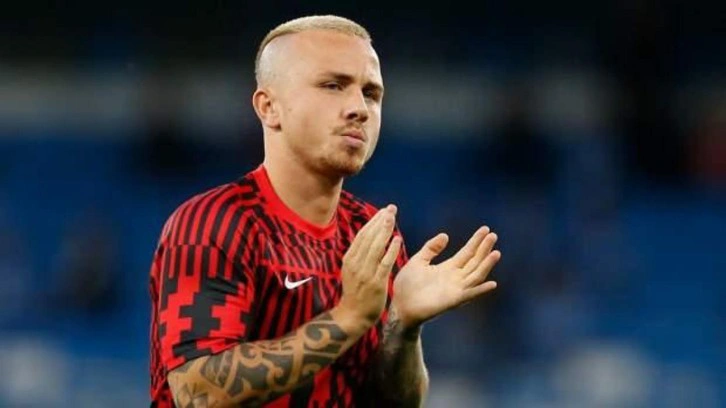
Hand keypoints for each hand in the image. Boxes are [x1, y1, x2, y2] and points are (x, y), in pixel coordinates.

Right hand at [337, 205, 401, 328]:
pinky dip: (390, 250)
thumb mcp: (352, 270)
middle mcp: (355, 263)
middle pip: (368, 237)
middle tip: (391, 208)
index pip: (362, 235)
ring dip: (385, 231)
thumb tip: (368, 237)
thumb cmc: (356, 292)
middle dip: (380, 221)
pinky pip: (384, 263)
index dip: (373, 221)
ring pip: (375, 247)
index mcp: (349, 259)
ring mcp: (365, 273)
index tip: (383, 210)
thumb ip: (360, 255)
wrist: (353, 316)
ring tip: (393, 217)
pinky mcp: (375, 283)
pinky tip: (397, 239)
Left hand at [392, 226, 500, 328]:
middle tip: (493, 235)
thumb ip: (431, 248)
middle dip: (484, 249)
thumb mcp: (418, 261)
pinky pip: (470, 294)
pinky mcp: (453, 300)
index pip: (467, 252)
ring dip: (486, 265)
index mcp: (448, 268)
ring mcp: (456, 289)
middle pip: (474, 261)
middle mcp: (455, 278)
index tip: (485, 229)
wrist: (400, 306)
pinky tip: (492, 283)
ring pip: (476, 275)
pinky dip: (481, 290)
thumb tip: (445, 235)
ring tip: (496, 252)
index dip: (476, 241)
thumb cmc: (407, 285)